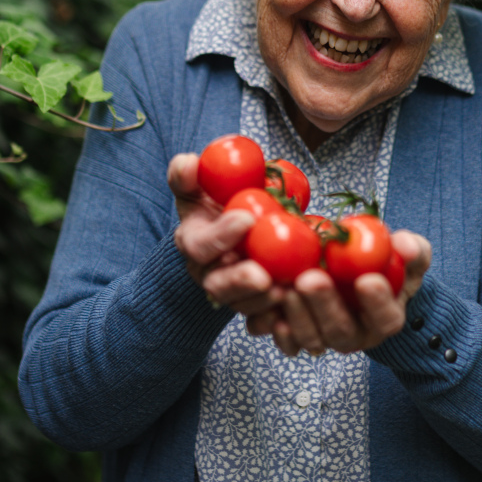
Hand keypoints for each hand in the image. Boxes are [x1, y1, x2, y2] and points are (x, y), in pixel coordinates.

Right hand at [167, 153, 286, 319]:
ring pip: (242, 305)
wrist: (230, 225)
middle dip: (240, 281)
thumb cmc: (213, 203)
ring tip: (286, 290)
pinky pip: (261, 318)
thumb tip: (189, 162)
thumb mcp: (197, 185)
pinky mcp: (252, 305)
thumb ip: (187, 174)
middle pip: (218, 285)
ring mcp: (230, 293)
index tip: (247, 219)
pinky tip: (294, 307)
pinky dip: (276, 317)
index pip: (200, 244)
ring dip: (263, 301)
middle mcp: (207, 272)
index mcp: (193, 241)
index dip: (221, 235)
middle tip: (264, 276)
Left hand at [247, 230, 430, 356]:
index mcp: (385, 317)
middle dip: (324, 306)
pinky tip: (271, 313)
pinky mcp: (299, 336)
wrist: (359, 278)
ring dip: (297, 315)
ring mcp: (326, 338)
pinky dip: (278, 332)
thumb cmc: (385, 267)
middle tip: (310, 279)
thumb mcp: (407, 256)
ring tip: (285, 287)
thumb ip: (412, 251)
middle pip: (341, 331)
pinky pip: (287, 342)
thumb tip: (405, 245)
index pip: (385, 317)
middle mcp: (356, 334)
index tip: (366, 279)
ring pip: (311, 338)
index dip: (377, 302)